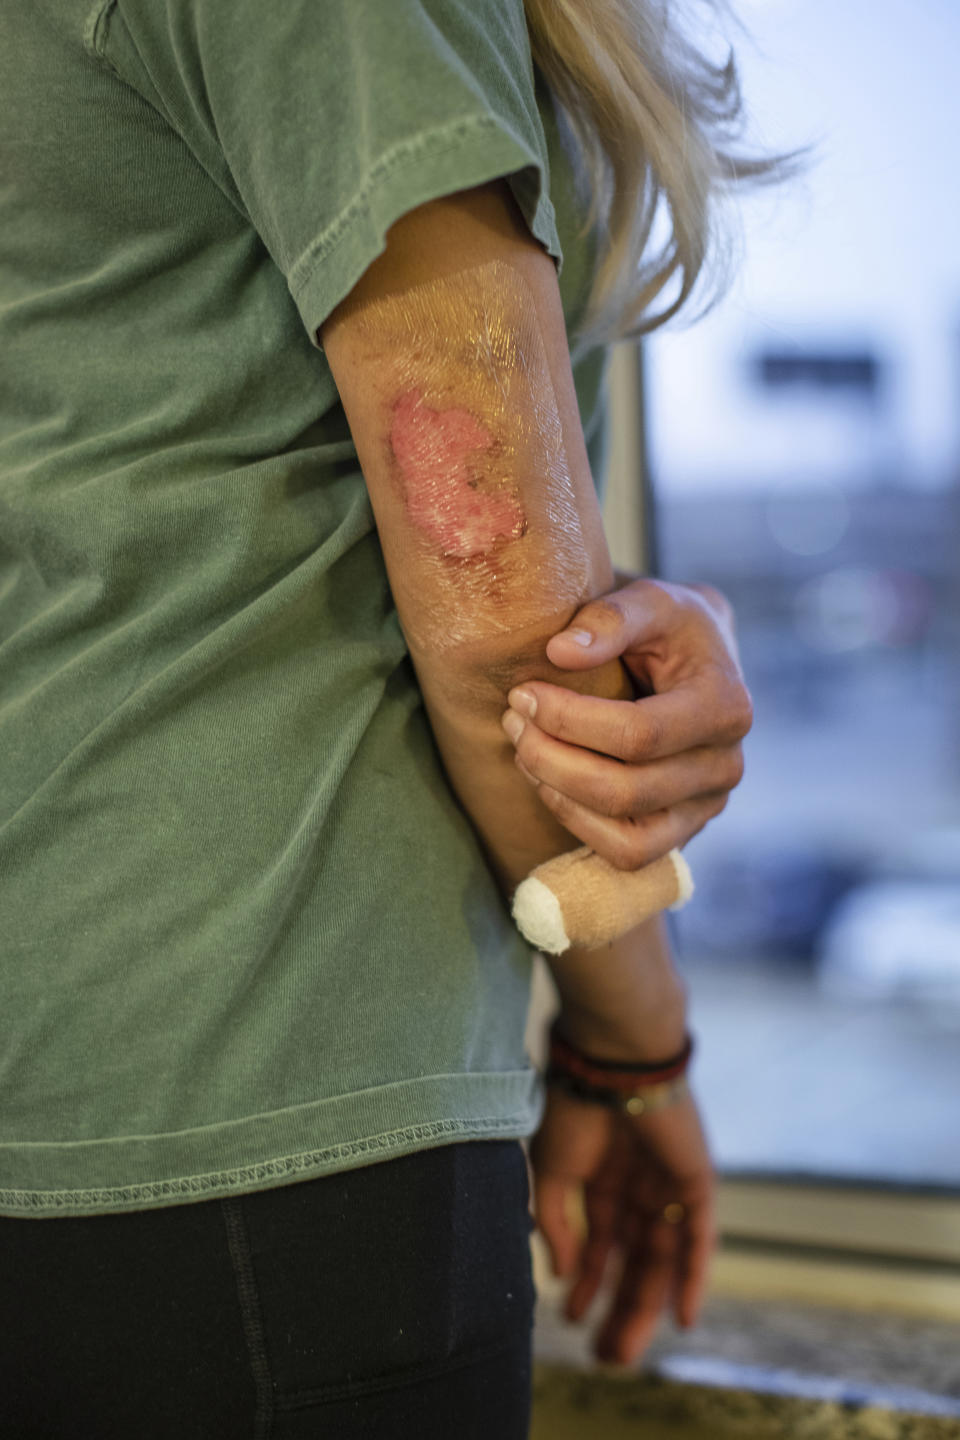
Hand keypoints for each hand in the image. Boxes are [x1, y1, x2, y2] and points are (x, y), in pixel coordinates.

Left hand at [502, 577, 752, 869]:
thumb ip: (611, 617)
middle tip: (512, 720)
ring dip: (560, 797)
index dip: (569, 721)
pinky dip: (578, 826)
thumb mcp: (650, 600)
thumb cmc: (668, 627)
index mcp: (726, 706)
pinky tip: (548, 783)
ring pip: (626, 837)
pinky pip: (627, 854)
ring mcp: (706, 806)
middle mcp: (726, 765)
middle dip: (553, 759)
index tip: (522, 693)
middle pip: (627, 790)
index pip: (639, 735)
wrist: (696, 657)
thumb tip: (559, 652)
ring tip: (523, 752)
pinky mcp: (682, 830)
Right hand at [529, 1079, 716, 1365]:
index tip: (572, 1319)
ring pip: (662, 1258)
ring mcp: (669, 1183)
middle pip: (634, 1257)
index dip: (587, 1281)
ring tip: (623, 1350)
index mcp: (603, 1174)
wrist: (611, 1056)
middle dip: (619, 1305)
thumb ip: (556, 1222)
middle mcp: (639, 1183)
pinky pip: (699, 1238)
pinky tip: (683, 1316)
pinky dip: (693, 1277)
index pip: (600, 1240)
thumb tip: (561, 1273)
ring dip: (646, 1304)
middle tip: (605, 1354)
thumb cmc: (574, 1102)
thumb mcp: (551, 1169)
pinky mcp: (697, 1180)